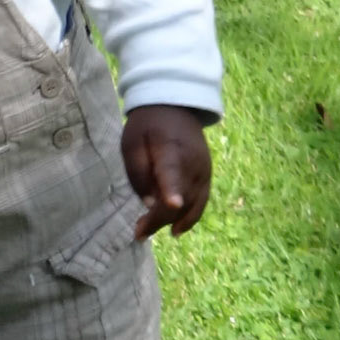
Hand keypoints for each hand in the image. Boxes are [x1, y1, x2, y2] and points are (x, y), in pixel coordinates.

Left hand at [120, 105, 213, 239]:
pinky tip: (175, 230)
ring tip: (146, 231)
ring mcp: (204, 171)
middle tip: (138, 232)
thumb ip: (138, 172)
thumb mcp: (131, 142)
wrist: (176, 107)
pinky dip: (189, 218)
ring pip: (191, 204)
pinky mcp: (207, 176)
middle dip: (159, 218)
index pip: (173, 171)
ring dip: (170, 221)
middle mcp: (193, 163)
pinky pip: (201, 202)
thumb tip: (149, 203)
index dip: (172, 189)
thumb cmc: (147, 126)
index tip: (171, 203)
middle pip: (180, 197)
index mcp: (171, 149)